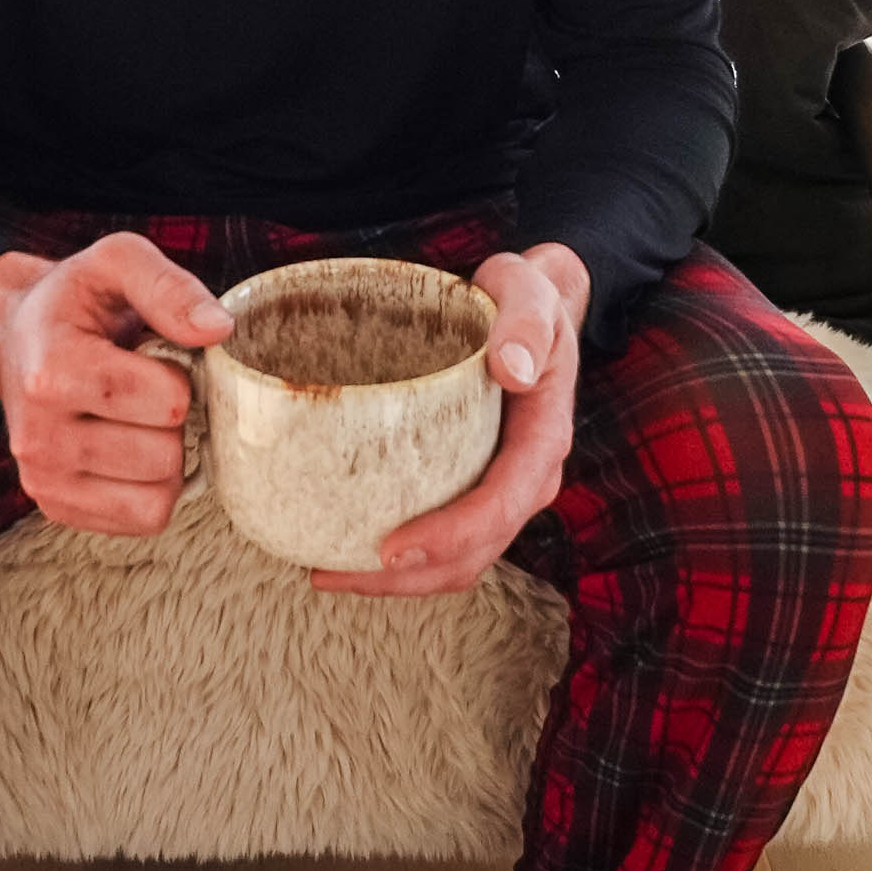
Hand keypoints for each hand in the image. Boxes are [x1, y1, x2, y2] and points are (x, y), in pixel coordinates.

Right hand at [0, 232, 231, 537]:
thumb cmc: (75, 298)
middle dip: (174, 422)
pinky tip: (132, 449)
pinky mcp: (56, 507)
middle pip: (165, 457)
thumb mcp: (117, 261)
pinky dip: (151, 489)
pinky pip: (140, 521)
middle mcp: (38, 436)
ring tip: (141, 420)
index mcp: (53, 372)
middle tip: (148, 390)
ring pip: (156, 502)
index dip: (181, 376)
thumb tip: (219, 330)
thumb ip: (170, 287)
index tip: (156, 356)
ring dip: (168, 460)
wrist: (14, 334)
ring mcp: (43, 479)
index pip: (168, 402)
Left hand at [310, 242, 589, 599]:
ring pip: (459, 559)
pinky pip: (444, 539)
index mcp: (543, 440)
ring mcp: (502, 489)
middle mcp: (527, 478)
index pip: (502, 505)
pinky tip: (346, 545)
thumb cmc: (526, 296)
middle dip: (410, 577)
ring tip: (328, 572)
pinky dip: (401, 558)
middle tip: (336, 573)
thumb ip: (526, 320)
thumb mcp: (529, 290)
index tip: (392, 548)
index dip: (451, 537)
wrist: (533, 307)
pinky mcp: (474, 485)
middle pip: (475, 552)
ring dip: (398, 580)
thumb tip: (511, 369)